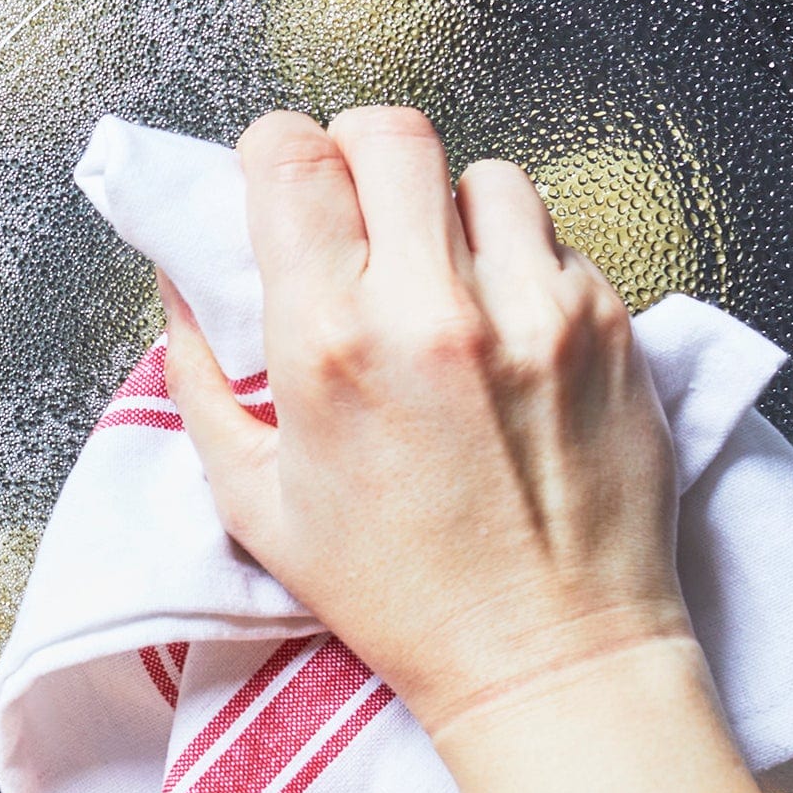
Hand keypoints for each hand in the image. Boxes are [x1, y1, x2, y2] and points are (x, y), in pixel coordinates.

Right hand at [161, 108, 756, 792]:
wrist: (551, 659)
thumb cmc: (398, 594)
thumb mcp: (255, 502)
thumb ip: (202, 382)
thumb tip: (181, 286)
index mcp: (331, 345)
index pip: (293, 159)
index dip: (275, 153)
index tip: (279, 182)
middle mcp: (435, 309)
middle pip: (389, 133)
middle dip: (358, 155)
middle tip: (357, 213)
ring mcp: (535, 309)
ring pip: (483, 173)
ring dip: (449, 209)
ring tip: (442, 278)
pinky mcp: (611, 326)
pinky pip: (555, 238)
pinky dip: (520, 264)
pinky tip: (506, 331)